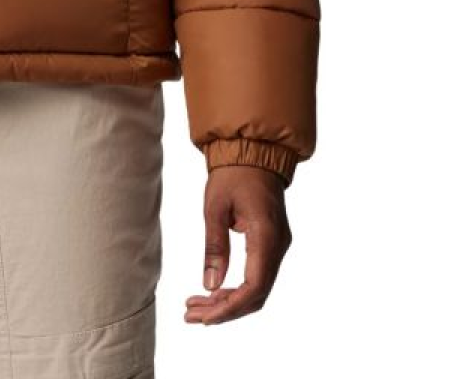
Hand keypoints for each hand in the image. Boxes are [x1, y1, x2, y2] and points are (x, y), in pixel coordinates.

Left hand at [184, 164, 291, 324]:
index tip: (206, 316)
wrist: (253, 153)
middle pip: (257, 294)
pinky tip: (212, 292)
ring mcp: (277, 247)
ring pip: (257, 289)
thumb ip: (215, 246)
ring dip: (228, 301)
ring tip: (196, 307)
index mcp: (267, 236)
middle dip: (225, 310)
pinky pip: (257, 276)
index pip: (255, 285)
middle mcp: (278, 246)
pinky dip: (235, 288)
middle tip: (192, 315)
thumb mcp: (215, 207)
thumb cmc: (232, 174)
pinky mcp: (271, 245)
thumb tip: (210, 285)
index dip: (231, 306)